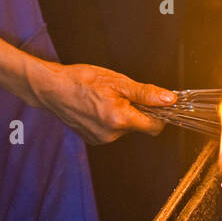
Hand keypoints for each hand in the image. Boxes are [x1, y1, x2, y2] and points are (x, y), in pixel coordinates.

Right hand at [30, 61, 176, 144]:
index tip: (156, 102)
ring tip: (105, 97)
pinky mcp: (92, 139)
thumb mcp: (118, 81)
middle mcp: (111, 135)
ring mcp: (101, 139)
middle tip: (121, 92)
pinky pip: (111, 130)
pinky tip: (97, 106)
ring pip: (124, 128)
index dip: (159, 114)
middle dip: (136, 110)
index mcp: (119, 119)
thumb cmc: (82, 80)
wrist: (51, 88)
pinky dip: (110, 119)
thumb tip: (169, 99)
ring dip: (122, 114)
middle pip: (139, 126)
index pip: (154, 126)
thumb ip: (145, 93)